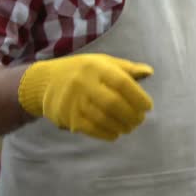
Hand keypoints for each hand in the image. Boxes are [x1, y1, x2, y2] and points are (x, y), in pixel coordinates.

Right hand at [18, 54, 153, 140]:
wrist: (46, 81)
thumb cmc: (83, 70)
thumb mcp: (104, 62)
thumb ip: (127, 68)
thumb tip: (149, 72)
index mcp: (97, 67)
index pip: (122, 83)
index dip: (138, 97)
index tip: (148, 107)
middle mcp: (84, 83)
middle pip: (113, 103)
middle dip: (131, 115)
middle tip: (139, 120)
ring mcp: (74, 100)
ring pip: (102, 118)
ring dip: (121, 126)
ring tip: (129, 127)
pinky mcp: (67, 116)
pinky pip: (90, 128)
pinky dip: (106, 133)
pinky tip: (115, 133)